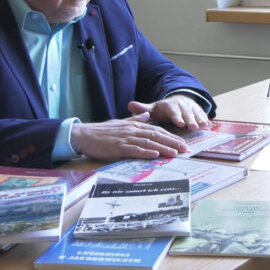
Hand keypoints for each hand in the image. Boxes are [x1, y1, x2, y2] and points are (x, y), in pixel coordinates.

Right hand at [70, 113, 189, 159]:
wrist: (84, 135)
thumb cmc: (102, 132)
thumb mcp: (120, 123)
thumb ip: (135, 120)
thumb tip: (146, 115)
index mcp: (134, 126)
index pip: (157, 130)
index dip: (171, 136)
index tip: (183, 143)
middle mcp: (132, 131)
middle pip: (157, 135)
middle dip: (173, 142)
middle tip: (186, 150)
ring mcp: (126, 139)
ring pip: (148, 142)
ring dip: (163, 148)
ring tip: (175, 153)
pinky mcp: (118, 147)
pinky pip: (134, 150)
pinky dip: (145, 152)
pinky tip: (155, 154)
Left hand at [128, 95, 208, 128]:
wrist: (177, 101)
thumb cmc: (162, 109)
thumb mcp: (152, 109)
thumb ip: (143, 109)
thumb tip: (129, 104)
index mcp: (168, 105)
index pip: (173, 111)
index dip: (177, 117)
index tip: (179, 124)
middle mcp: (181, 104)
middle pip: (186, 112)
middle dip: (190, 120)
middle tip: (192, 127)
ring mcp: (190, 107)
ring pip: (195, 113)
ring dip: (199, 119)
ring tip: (202, 126)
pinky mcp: (197, 110)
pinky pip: (201, 114)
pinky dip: (205, 119)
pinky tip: (207, 126)